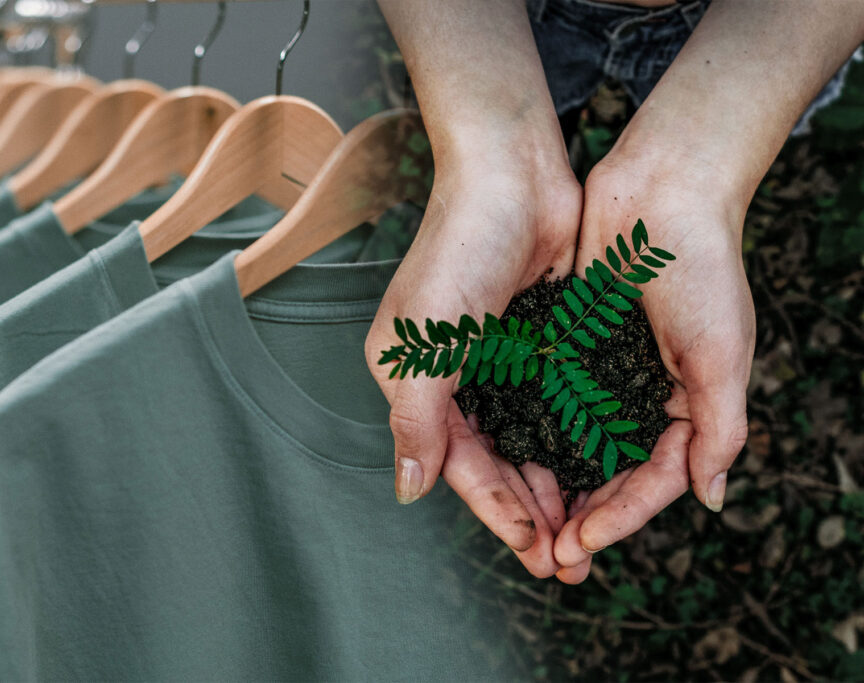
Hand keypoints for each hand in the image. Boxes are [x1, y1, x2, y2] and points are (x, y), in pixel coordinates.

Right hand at [365, 145, 581, 577]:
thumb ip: (415, 418)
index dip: (493, 509)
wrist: (512, 174)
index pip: (455, 461)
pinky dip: (571, 438)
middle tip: (567, 557)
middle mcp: (453, 376)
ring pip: (526, 439)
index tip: (533, 548)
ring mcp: (498, 359)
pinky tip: (597, 468)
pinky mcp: (537, 340)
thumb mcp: (425, 340)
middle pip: (492, 460)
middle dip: (527, 511)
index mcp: (415, 378)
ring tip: (586, 528)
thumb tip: (408, 489)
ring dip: (553, 484)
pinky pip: (554, 404)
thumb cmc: (458, 248)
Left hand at [552, 154, 754, 579]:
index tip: (581, 544)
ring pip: (571, 442)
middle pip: (606, 471)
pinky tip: (505, 456)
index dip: (618, 517)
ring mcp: (601, 369)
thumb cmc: (702, 267)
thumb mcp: (721, 353)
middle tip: (547, 556)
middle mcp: (640, 393)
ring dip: (550, 483)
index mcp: (686, 405)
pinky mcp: (567, 342)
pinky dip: (530, 429)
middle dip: (579, 515)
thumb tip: (710, 498)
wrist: (661, 190)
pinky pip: (546, 397)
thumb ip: (719, 427)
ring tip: (523, 522)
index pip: (650, 479)